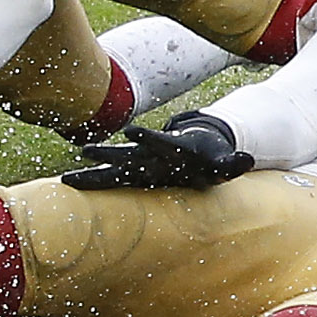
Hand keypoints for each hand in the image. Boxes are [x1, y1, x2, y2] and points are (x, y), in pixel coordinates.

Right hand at [62, 109, 253, 190]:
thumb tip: (248, 158)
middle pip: (128, 155)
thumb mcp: (224, 165)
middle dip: (108, 154)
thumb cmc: (210, 161)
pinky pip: (112, 178)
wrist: (197, 151)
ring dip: (94, 168)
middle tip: (84, 151)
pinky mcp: (135, 172)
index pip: (162, 143)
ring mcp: (141, 163)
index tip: (132, 132)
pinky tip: (70, 184)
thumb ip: (233, 164)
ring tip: (68, 175)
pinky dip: (94, 180)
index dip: (149, 138)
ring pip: (114, 166)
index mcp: (175, 152)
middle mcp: (152, 156)